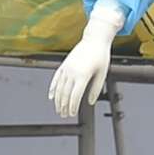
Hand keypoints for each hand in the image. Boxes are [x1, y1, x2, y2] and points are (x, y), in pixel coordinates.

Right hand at [48, 0, 125, 116]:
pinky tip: (51, 96)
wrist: (95, 39)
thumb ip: (96, 89)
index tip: (72, 114)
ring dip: (58, 100)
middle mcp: (73, 72)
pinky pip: (56, 78)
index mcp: (83, 75)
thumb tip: (90, 102)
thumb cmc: (101, 56)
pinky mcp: (64, 65)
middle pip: (65, 94)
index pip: (75, 96)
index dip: (72, 107)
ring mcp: (67, 68)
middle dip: (64, 106)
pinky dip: (52, 88)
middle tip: (64, 115)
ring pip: (59, 87)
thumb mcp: (102, 73)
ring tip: (58, 109)